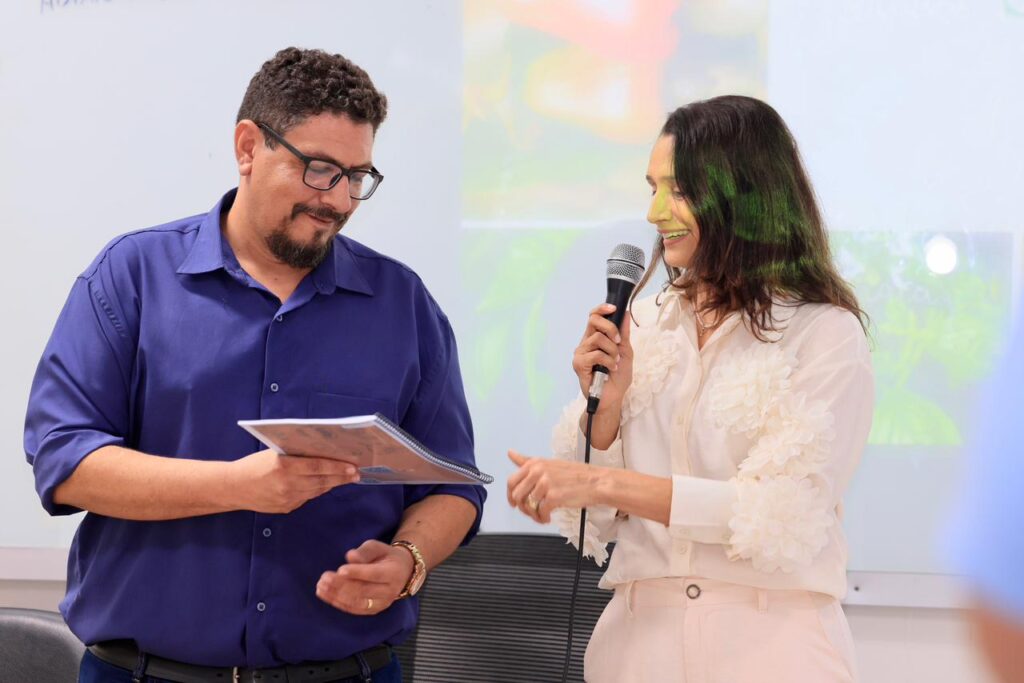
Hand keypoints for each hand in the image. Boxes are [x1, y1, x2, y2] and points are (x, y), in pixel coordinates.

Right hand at [230, 449, 360, 513]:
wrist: (234, 488)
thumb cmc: (255, 464)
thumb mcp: (274, 453)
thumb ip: (296, 454)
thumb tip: (322, 450)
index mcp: (284, 467)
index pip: (317, 467)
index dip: (337, 467)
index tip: (353, 465)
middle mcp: (287, 485)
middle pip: (321, 481)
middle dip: (341, 477)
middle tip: (357, 473)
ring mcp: (287, 499)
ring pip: (317, 491)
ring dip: (333, 484)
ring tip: (347, 478)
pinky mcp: (286, 508)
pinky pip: (308, 498)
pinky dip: (318, 490)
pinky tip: (328, 484)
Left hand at [316, 540, 413, 615]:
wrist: (401, 572)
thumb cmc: (385, 556)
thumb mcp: (378, 547)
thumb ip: (364, 551)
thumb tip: (350, 557)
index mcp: (393, 572)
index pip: (374, 574)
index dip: (357, 573)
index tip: (340, 570)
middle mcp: (390, 591)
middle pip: (364, 590)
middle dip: (342, 585)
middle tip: (324, 578)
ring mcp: (382, 603)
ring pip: (357, 603)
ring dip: (337, 596)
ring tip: (321, 587)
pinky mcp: (373, 610)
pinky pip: (354, 609)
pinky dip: (338, 603)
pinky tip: (326, 595)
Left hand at [506, 451, 604, 523]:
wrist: (596, 482)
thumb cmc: (576, 474)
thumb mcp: (549, 463)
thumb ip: (528, 461)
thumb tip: (510, 453)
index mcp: (535, 463)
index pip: (511, 481)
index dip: (510, 495)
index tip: (514, 503)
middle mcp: (538, 471)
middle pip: (516, 496)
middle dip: (522, 507)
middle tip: (532, 512)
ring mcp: (545, 484)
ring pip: (527, 506)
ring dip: (534, 515)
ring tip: (543, 515)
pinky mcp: (553, 497)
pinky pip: (540, 513)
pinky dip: (543, 518)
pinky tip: (549, 518)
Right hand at [572, 303, 632, 408]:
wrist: (613, 397)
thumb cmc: (618, 377)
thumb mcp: (625, 352)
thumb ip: (623, 334)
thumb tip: (625, 314)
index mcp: (595, 337)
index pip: (593, 316)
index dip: (601, 309)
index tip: (614, 308)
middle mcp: (586, 343)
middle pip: (593, 320)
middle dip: (611, 328)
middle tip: (618, 342)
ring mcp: (581, 353)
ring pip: (598, 338)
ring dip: (612, 350)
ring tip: (615, 362)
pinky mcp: (579, 364)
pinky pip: (595, 354)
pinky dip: (608, 361)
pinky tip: (610, 368)